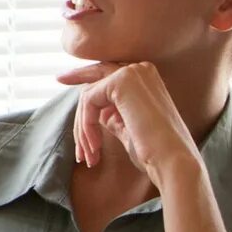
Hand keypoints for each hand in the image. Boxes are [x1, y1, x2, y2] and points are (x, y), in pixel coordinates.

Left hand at [56, 59, 204, 186]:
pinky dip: (86, 126)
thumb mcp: (129, 128)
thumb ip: (114, 115)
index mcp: (146, 78)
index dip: (85, 75)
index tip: (63, 78)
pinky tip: (94, 147)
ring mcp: (132, 73)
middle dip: (75, 83)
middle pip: (95, 79)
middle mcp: (141, 69)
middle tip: (58, 81)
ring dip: (83, 127)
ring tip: (87, 155)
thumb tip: (99, 113)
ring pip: (89, 95)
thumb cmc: (154, 151)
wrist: (173, 161)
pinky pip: (89, 101)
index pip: (107, 72)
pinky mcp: (122, 83)